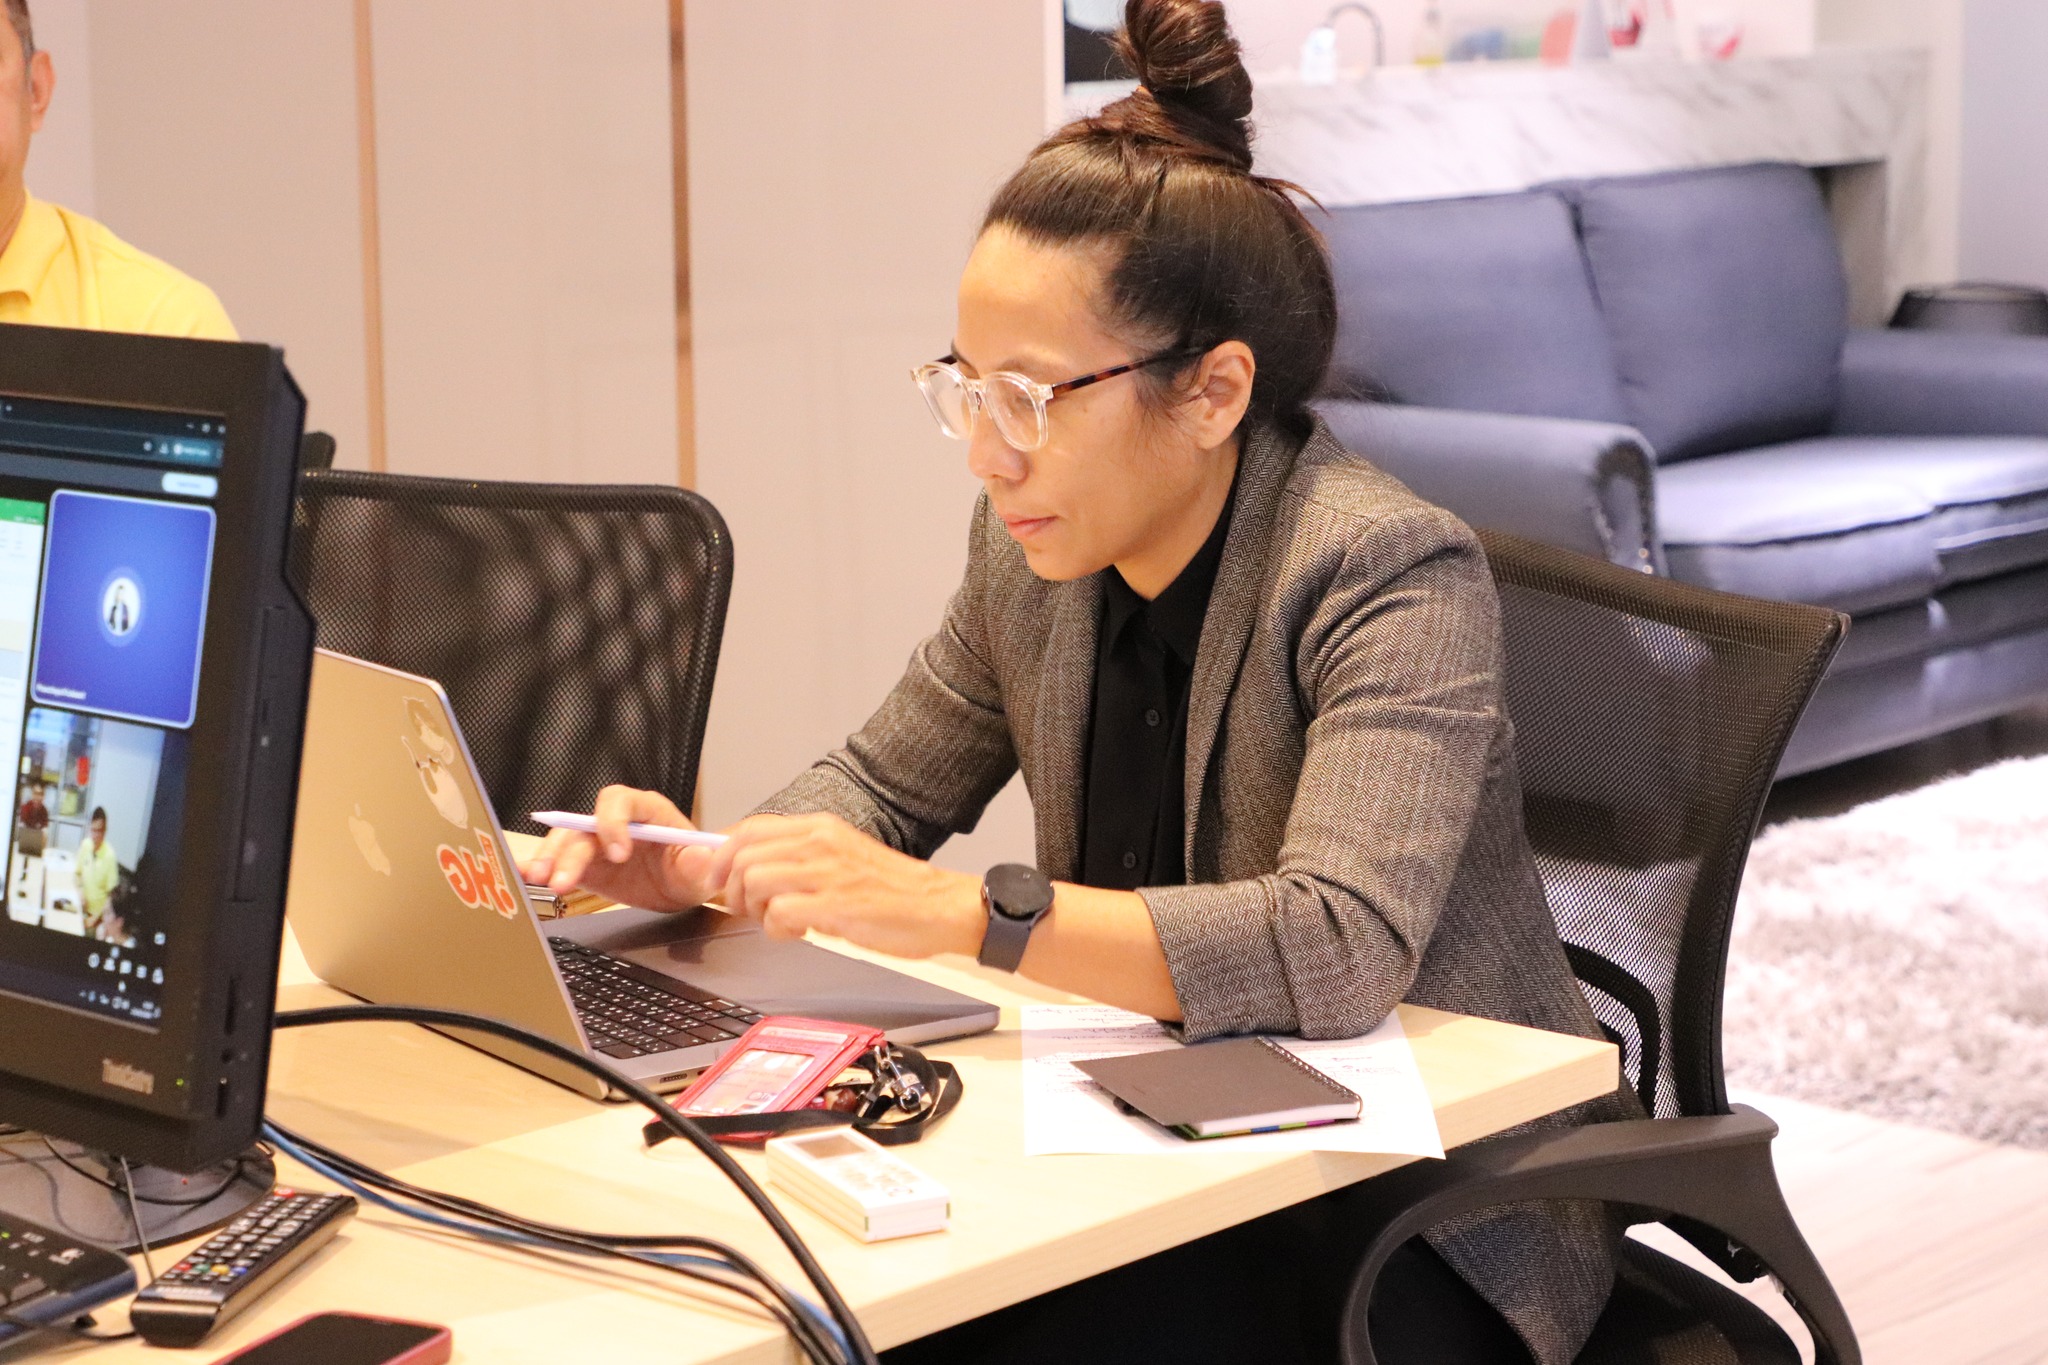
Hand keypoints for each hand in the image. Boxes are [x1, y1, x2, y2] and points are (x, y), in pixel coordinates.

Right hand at [518, 784, 720, 910]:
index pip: (621, 801)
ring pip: (565, 842)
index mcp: (646, 810)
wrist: (679, 887)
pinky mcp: (584, 865)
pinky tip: (521, 875)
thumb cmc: (690, 867)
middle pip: (584, 824)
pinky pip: (557, 862)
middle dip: (571, 850)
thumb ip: (699, 863)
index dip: (614, 822)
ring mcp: (596, 842)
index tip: (618, 853)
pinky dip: (538, 866)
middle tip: (565, 879)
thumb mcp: (700, 867)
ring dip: (550, 860)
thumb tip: (699, 857)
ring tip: (540, 880)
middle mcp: (615, 821)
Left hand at [704, 813, 985, 960]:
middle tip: (747, 910)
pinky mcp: (835, 905)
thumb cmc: (894, 890)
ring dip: (755, 910)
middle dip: (731, 889)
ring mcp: (827, 872)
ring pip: (754, 882)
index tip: (717, 880)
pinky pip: (779, 913)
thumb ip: (799, 859)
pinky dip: (778, 929)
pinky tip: (800, 932)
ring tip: (779, 922)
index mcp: (820, 827)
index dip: (721, 856)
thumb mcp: (841, 859)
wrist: (939, 907)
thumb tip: (749, 870)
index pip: (748, 829)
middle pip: (742, 855)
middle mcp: (820, 841)